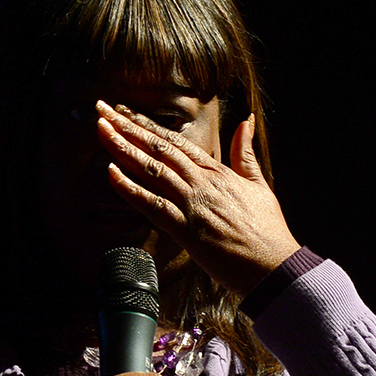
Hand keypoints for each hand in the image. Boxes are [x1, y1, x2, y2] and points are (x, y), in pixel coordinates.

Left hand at [95, 101, 301, 296]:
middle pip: (158, 148)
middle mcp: (202, 183)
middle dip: (127, 127)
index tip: (125, 111)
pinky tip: (111, 173)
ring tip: (101, 130)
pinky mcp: (187, 230)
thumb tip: (245, 121)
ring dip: (123, 149)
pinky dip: (130, 189)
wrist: (274, 266)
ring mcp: (193, 205)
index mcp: (217, 172)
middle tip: (101, 110)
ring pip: (152, 170)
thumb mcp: (259, 184)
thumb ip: (245, 153)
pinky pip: (153, 206)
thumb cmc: (268, 231)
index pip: (175, 141)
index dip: (147, 124)